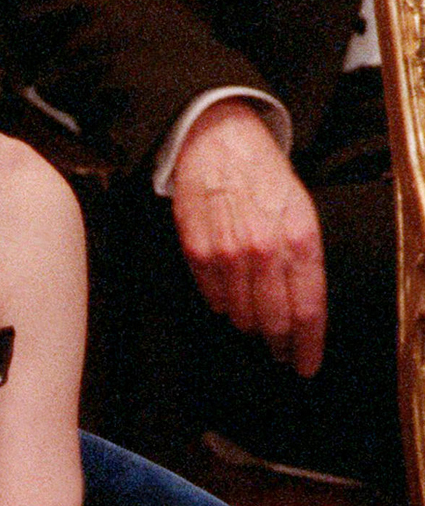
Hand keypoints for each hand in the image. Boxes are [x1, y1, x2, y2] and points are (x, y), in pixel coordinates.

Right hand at [169, 99, 325, 376]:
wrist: (219, 139)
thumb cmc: (264, 176)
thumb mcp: (301, 210)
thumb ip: (303, 259)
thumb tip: (300, 307)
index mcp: (300, 239)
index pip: (308, 309)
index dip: (308, 345)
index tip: (305, 366)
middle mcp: (266, 250)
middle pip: (275, 320)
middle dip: (280, 343)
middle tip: (281, 353)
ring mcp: (229, 252)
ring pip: (241, 314)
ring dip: (249, 324)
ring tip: (254, 324)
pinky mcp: (198, 250)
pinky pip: (212, 296)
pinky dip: (222, 304)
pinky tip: (229, 300)